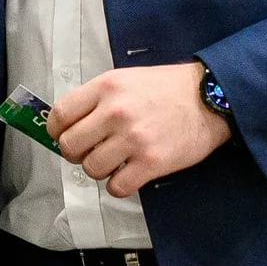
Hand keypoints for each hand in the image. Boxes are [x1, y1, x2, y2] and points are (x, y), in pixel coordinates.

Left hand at [46, 62, 230, 198]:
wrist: (210, 97)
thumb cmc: (166, 88)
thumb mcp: (125, 79)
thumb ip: (97, 99)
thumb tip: (70, 125)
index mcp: (105, 87)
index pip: (60, 115)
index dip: (57, 130)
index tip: (64, 135)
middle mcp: (115, 112)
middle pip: (70, 146)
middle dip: (76, 153)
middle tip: (91, 151)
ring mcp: (133, 139)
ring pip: (91, 169)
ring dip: (99, 170)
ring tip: (115, 161)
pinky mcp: (151, 163)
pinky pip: (117, 187)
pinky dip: (119, 185)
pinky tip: (129, 174)